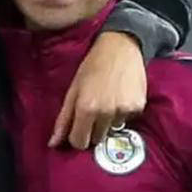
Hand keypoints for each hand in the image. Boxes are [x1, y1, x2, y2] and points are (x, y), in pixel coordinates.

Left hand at [50, 30, 145, 148]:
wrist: (121, 47)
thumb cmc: (92, 66)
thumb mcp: (73, 90)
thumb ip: (63, 119)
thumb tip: (53, 144)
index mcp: (86, 109)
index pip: (79, 142)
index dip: (77, 137)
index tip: (78, 127)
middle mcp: (106, 113)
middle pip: (97, 139)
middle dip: (93, 130)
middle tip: (94, 110)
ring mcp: (124, 111)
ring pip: (113, 129)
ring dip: (109, 121)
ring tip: (108, 100)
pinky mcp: (138, 107)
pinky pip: (127, 120)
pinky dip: (123, 112)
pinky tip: (120, 96)